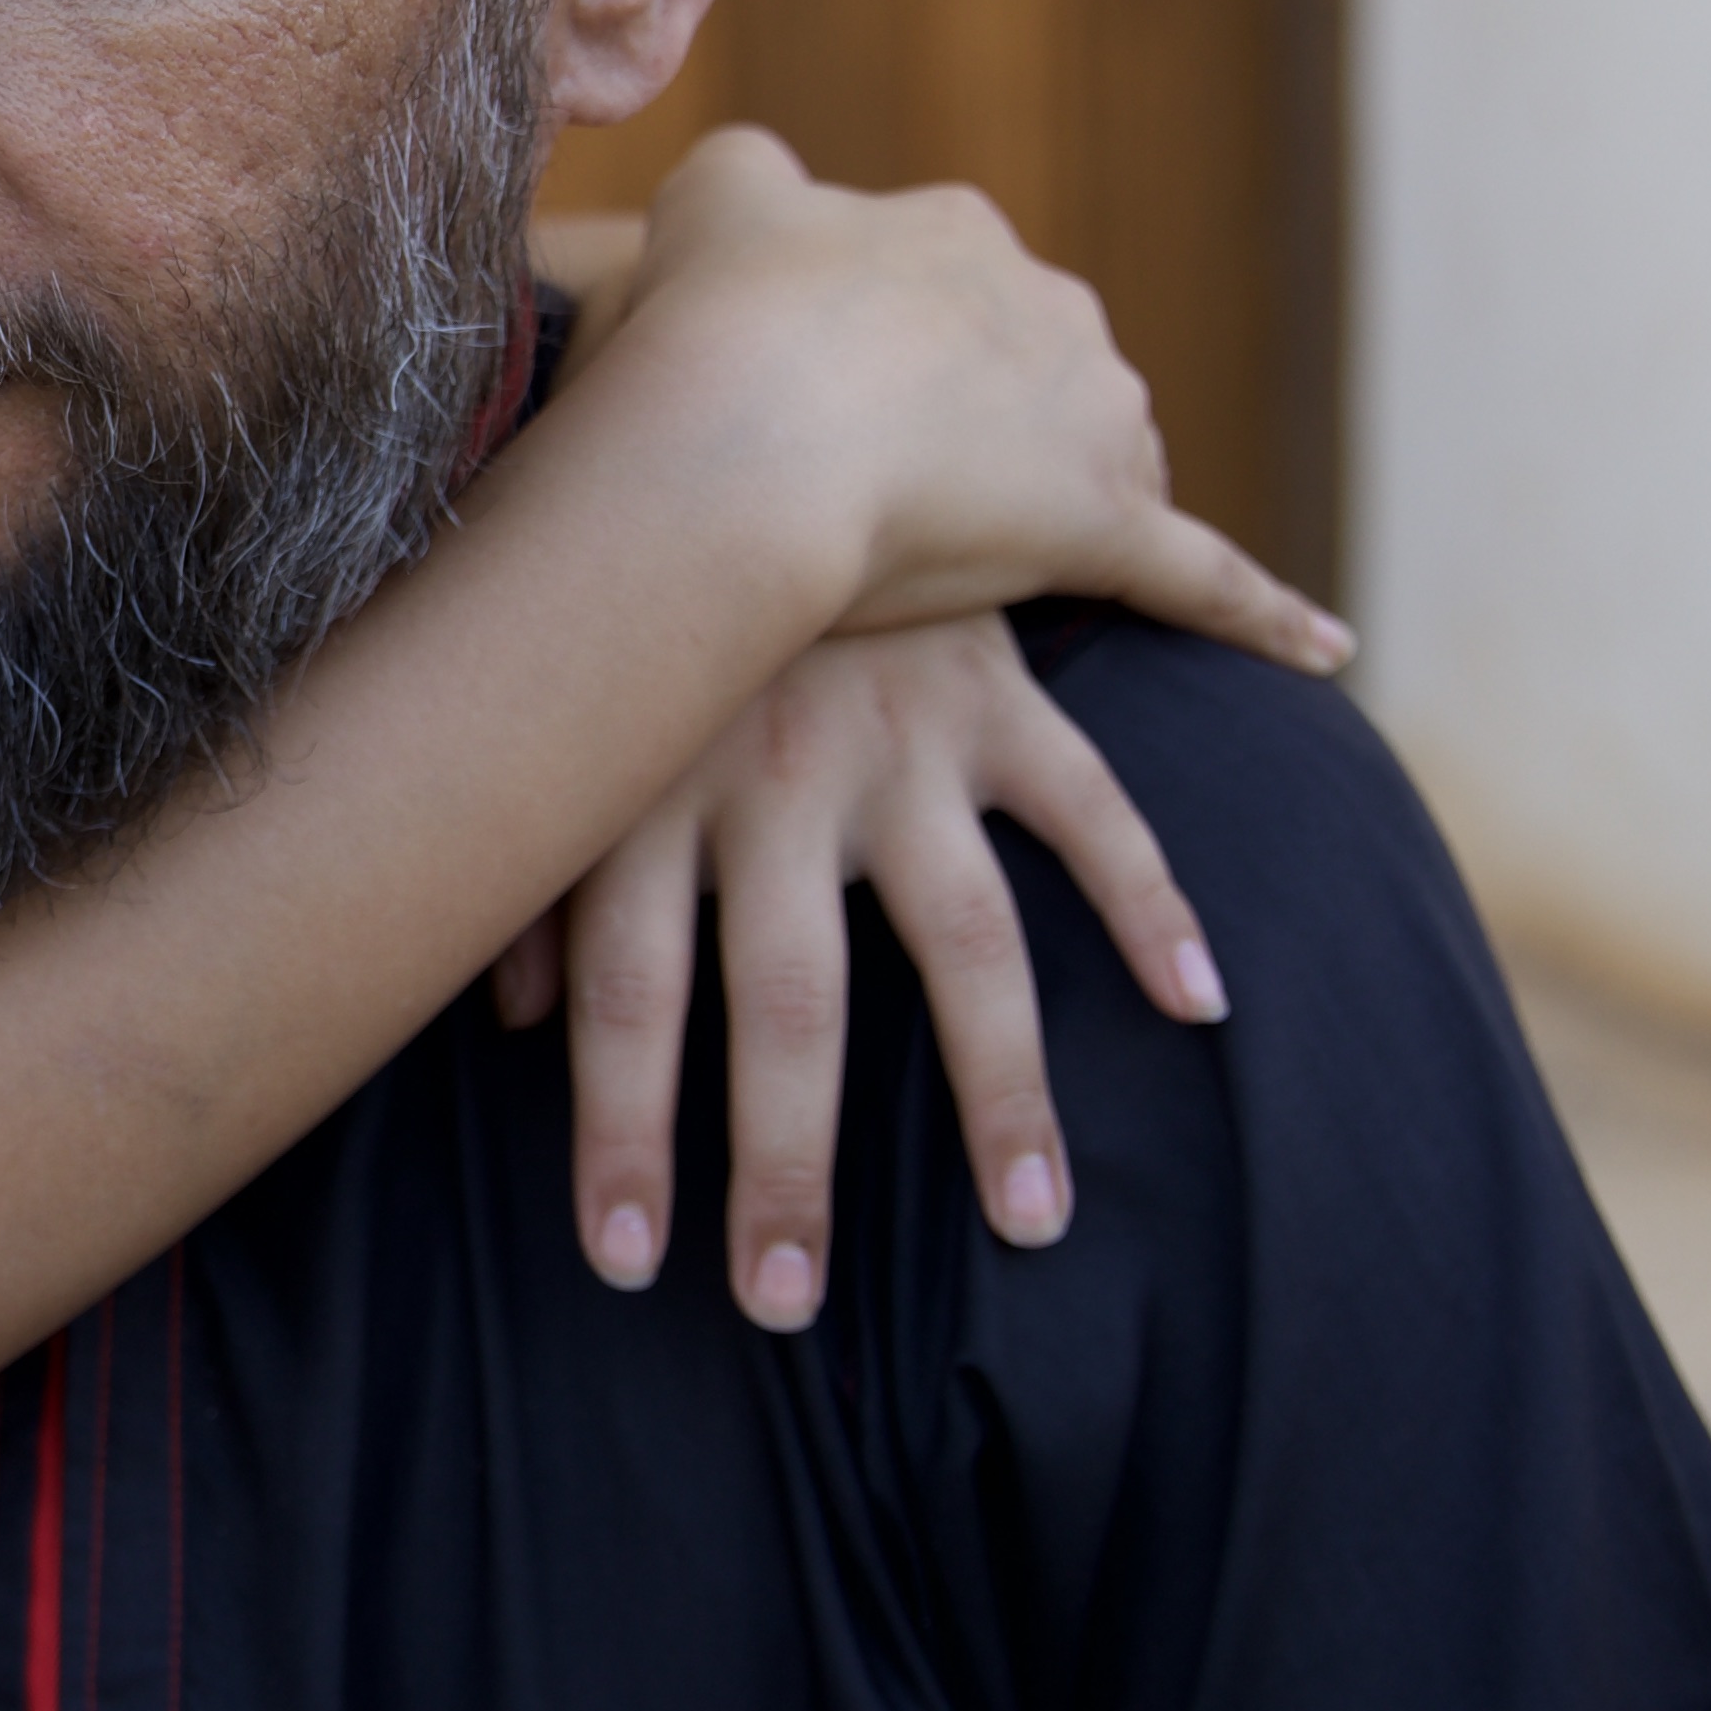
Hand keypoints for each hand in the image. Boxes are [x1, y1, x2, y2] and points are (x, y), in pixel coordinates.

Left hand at [489, 615, 1217, 1320]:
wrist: (758, 407)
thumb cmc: (637, 601)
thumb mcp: (567, 727)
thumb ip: (536, 873)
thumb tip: (508, 1022)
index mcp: (653, 793)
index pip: (625, 1000)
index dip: (619, 1132)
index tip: (626, 1262)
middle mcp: (777, 781)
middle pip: (787, 1005)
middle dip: (785, 1163)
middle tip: (786, 1303)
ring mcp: (901, 741)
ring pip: (959, 942)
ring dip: (998, 1090)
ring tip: (1033, 1221)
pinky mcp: (996, 699)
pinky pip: (1090, 810)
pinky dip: (1152, 904)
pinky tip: (1202, 1006)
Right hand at [589, 129, 1350, 672]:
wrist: (744, 429)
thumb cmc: (706, 327)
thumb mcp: (707, 206)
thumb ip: (746, 189)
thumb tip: (761, 198)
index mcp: (953, 231)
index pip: (942, 292)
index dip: (879, 359)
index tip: (819, 410)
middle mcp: (1046, 302)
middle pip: (1037, 374)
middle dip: (981, 429)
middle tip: (876, 499)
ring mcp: (1090, 413)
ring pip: (1109, 460)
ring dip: (1067, 502)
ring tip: (981, 566)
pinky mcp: (1110, 525)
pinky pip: (1202, 576)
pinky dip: (1264, 615)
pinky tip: (1324, 652)